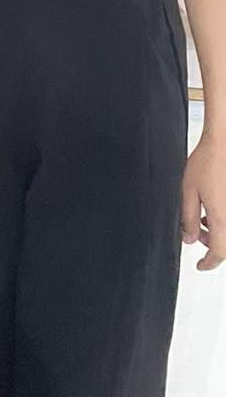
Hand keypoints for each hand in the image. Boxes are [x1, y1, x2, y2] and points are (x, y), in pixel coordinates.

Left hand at [182, 133, 225, 270]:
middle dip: (211, 245)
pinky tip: (213, 208)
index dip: (209, 263)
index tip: (200, 265)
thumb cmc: (207, 162)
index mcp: (222, 218)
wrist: (223, 143)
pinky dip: (223, 220)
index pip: (219, 253)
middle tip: (196, 234)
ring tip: (203, 217)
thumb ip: (189, 218)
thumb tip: (189, 240)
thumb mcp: (189, 191)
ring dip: (218, 232)